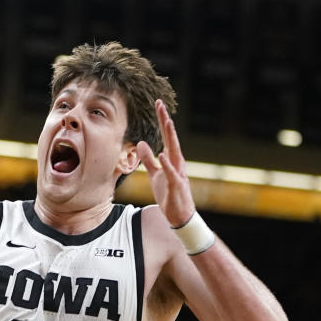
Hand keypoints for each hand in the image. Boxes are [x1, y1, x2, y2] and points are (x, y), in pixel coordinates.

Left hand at [137, 99, 196, 226]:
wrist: (179, 216)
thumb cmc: (169, 195)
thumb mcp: (155, 175)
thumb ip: (148, 159)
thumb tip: (141, 144)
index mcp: (171, 159)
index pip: (166, 136)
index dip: (162, 120)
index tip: (158, 104)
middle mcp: (177, 163)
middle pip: (171, 138)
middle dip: (166, 121)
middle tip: (160, 104)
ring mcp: (178, 173)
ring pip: (175, 152)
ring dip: (171, 137)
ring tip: (167, 121)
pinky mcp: (176, 186)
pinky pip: (171, 173)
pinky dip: (167, 164)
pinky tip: (162, 154)